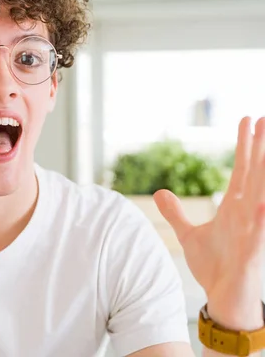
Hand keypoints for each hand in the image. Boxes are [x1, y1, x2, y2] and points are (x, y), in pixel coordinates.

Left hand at [154, 116, 264, 329]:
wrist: (222, 296)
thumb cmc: (213, 266)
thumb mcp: (188, 235)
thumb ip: (176, 213)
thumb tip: (160, 192)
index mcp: (233, 208)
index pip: (241, 170)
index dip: (243, 146)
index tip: (245, 120)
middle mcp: (245, 214)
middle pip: (253, 174)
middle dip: (257, 147)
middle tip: (262, 117)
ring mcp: (251, 230)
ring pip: (260, 195)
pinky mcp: (251, 252)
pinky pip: (259, 232)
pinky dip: (261, 217)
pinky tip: (263, 202)